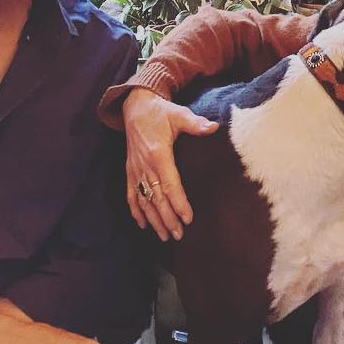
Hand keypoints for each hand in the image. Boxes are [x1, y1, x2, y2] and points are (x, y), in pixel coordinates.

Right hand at [122, 88, 216, 240]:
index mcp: (158, 153)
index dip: (178, 203)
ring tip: (164, 236)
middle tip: (178, 235)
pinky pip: (131, 194)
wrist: (135, 107)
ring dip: (153, 219)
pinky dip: (135, 210)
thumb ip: (195, 123)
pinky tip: (142, 224)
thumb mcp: (179, 114)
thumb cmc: (160, 112)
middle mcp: (144, 165)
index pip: (169, 184)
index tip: (187, 218)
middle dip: (167, 218)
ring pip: (144, 200)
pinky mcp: (130, 171)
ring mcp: (135, 170)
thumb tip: (213, 127)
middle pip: (156, 197)